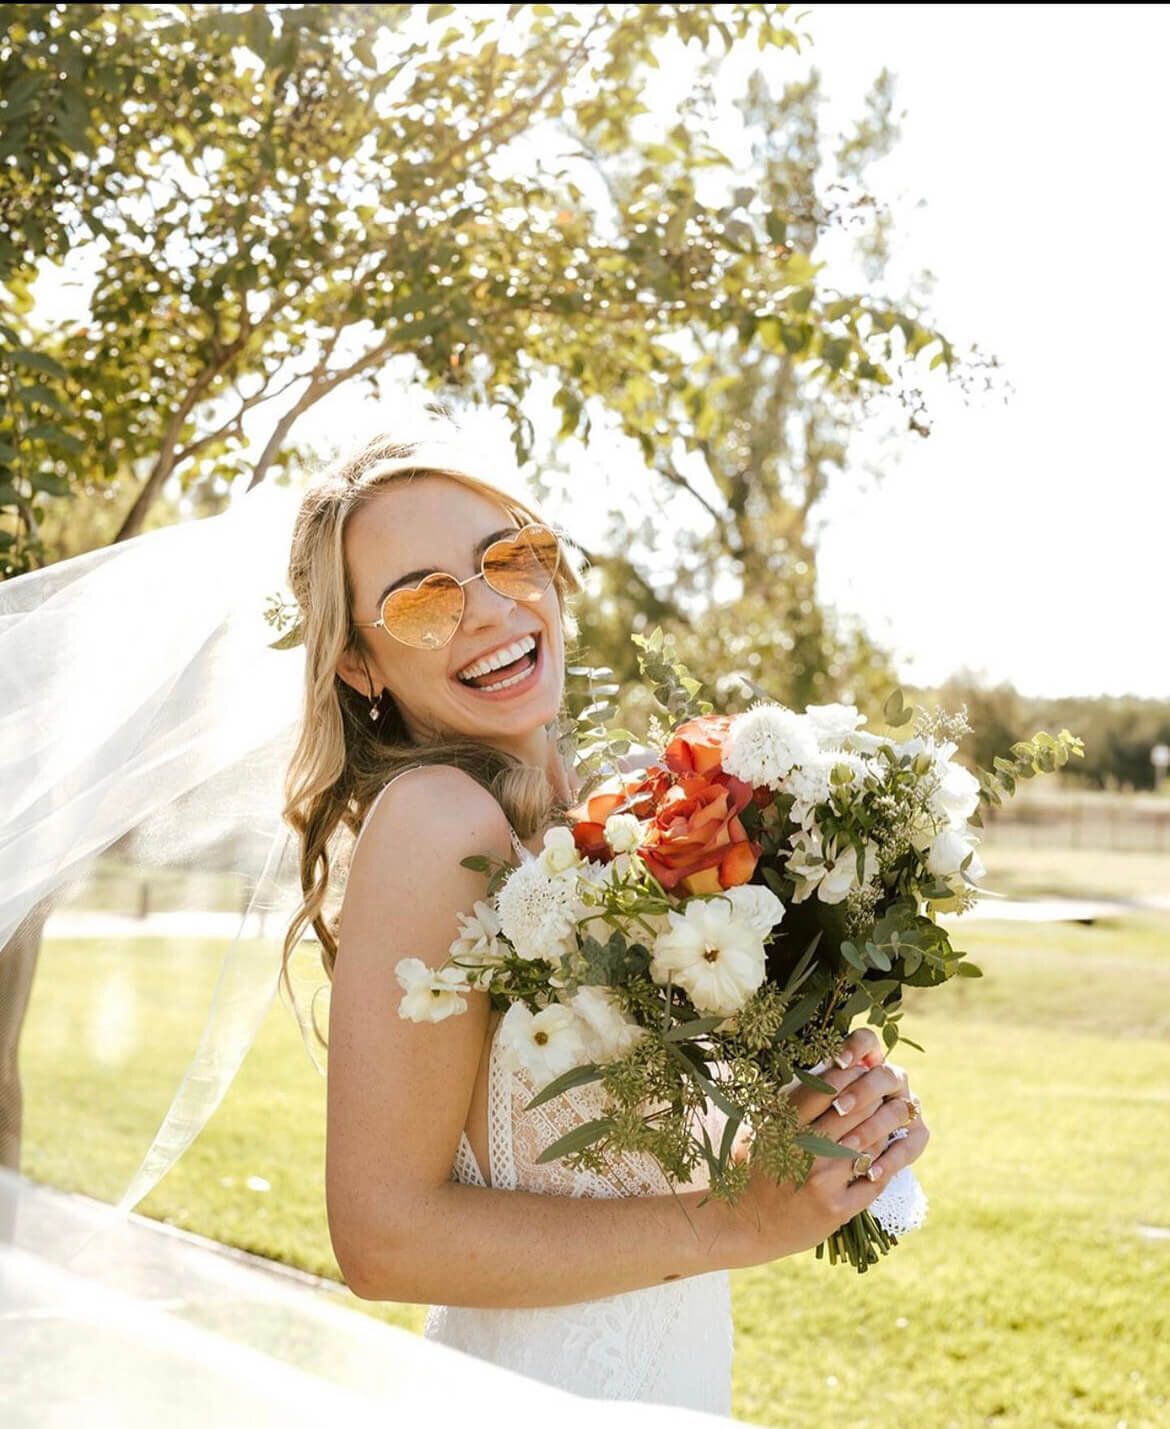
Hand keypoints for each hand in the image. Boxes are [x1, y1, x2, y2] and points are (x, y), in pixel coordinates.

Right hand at [728, 1027, 931, 1265]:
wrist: (743, 1223)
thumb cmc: (753, 1169)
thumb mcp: (763, 1130)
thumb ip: (790, 1106)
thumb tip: (826, 1073)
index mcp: (783, 1126)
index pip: (826, 1088)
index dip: (848, 1074)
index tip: (861, 1066)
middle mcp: (804, 1151)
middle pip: (854, 1112)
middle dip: (875, 1096)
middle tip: (886, 1089)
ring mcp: (822, 1181)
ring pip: (870, 1143)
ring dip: (884, 1129)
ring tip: (891, 1118)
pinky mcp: (837, 1209)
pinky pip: (874, 1179)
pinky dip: (884, 1164)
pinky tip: (886, 1154)